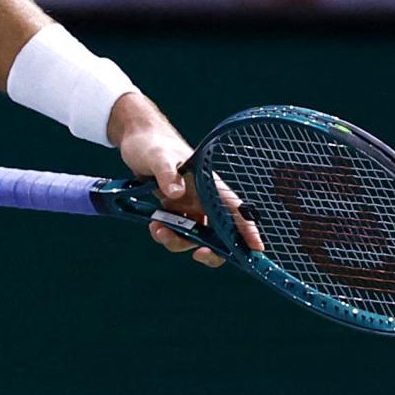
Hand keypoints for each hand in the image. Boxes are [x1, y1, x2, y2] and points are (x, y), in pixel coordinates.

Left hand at [111, 93, 265, 272]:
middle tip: (198, 253)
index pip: (235, 210)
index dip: (248, 229)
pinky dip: (166, 235)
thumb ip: (167, 174)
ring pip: (195, 238)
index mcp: (210, 186)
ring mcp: (191, 207)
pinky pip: (176, 233)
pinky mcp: (175, 211)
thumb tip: (176, 194)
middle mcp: (204, 200)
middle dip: (212, 250)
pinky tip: (153, 226)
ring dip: (178, 242)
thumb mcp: (158, 157)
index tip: (257, 248)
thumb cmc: (152, 144)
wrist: (137, 141)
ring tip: (157, 230)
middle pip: (220, 234)